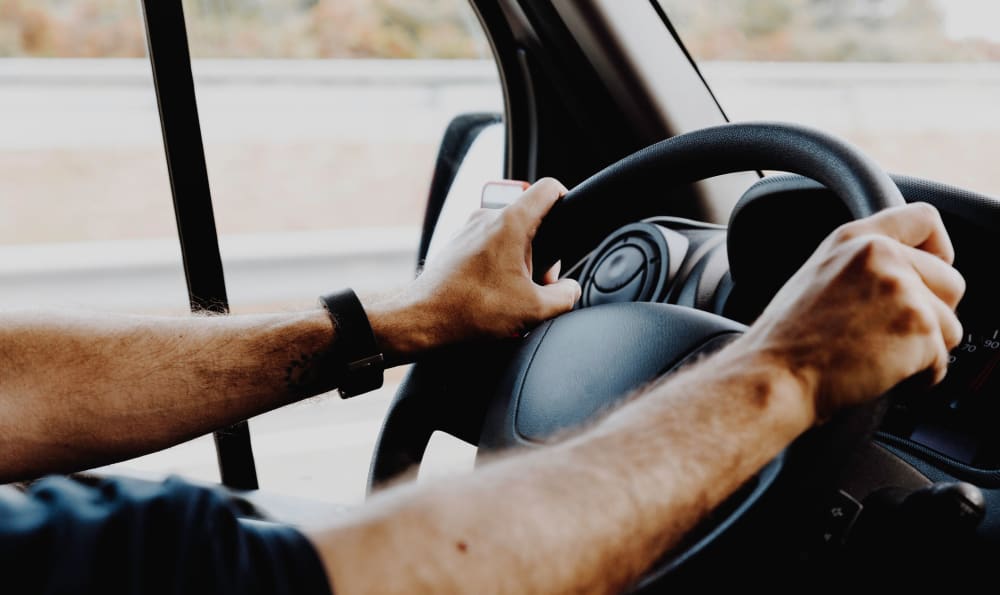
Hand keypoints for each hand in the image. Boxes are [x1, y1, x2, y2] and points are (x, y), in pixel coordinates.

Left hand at [366, 178, 581, 363]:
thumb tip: (570, 290)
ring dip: (519, 261)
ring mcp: (468, 229)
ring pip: (509, 234)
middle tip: (537, 283)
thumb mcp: (534, 308)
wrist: (423, 318)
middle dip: (542, 252)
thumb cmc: (471, 309)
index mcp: (511, 223)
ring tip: (512, 293)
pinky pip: (488, 245)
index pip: (548, 189)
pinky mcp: (456, 244)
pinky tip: (493, 293)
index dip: (566, 199)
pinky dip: (498, 264)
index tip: (569, 219)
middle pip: (531, 219)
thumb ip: (565, 295)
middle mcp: (487, 217)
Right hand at [738, 202, 964, 421]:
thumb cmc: (786, 342)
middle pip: (951, 281)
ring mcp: (902, 289)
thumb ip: (864, 266)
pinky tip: (880, 375)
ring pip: (950, 326)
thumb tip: (906, 281)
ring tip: (878, 357)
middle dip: (932, 315)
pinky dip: (919, 378)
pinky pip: (942, 361)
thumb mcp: (817, 277)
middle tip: (890, 335)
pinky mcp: (918, 327)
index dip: (938, 250)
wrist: (774, 376)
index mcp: (854, 239)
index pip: (924, 219)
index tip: (931, 274)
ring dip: (924, 351)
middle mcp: (881, 255)